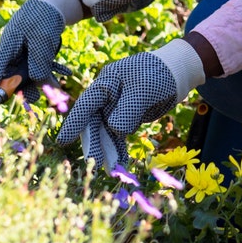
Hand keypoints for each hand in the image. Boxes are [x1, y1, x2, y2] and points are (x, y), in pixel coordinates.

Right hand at [0, 0, 78, 108]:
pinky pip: (37, 67)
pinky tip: (63, 73)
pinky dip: (48, 71)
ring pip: (25, 72)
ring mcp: (22, 51)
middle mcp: (12, 49)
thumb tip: (36, 83)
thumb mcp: (43, 40)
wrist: (55, 4)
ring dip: (38, 81)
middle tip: (32, 100)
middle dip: (21, 88)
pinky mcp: (32, 52)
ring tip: (53, 88)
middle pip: (11, 74)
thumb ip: (38, 62)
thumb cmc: (45, 17)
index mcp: (8, 43)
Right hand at [56, 40, 206, 158]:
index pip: (86, 105)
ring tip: (112, 170)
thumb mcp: (144, 90)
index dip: (74, 123)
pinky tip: (121, 162)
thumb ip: (128, 109)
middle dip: (95, 144)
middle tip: (95, 164)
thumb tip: (115, 129)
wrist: (178, 72)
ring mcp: (116, 107)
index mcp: (106, 83)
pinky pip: (118, 135)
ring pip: (106, 132)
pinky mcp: (127, 117)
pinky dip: (119, 148)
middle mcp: (107, 96)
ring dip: (108, 150)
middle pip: (94, 123)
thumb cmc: (160, 74)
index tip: (63, 141)